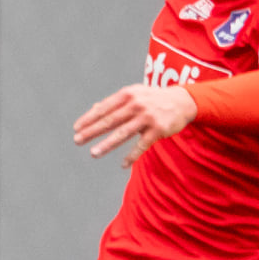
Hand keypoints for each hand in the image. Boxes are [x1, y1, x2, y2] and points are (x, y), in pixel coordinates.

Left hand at [73, 82, 197, 165]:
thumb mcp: (134, 95)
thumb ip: (115, 103)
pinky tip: (123, 165)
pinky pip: (142, 145)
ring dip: (107, 144)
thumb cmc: (152, 98)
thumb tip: (93, 109)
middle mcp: (136, 104)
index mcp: (128, 94)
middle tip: (77, 140)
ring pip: (123, 133)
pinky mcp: (158, 130)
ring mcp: (147, 117)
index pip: (104, 107)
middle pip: (110, 120)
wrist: (182, 101)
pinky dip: (132, 156)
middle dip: (92, 131)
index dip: (89, 118)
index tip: (76, 128)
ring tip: (93, 153)